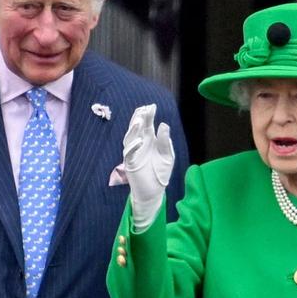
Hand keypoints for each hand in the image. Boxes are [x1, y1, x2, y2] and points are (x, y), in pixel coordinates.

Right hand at [123, 104, 173, 228]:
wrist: (154, 191)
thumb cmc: (160, 173)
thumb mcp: (167, 156)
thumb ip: (165, 141)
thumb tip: (163, 124)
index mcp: (149, 141)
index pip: (147, 125)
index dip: (148, 115)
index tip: (152, 106)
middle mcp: (139, 144)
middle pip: (136, 128)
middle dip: (139, 118)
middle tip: (144, 109)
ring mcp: (133, 153)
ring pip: (129, 138)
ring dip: (133, 129)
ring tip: (139, 121)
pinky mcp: (130, 164)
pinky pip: (128, 153)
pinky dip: (133, 147)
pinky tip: (140, 141)